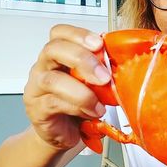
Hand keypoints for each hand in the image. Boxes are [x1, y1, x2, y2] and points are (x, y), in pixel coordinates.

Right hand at [23, 24, 110, 149]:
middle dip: (82, 59)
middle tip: (104, 76)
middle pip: (54, 49)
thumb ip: (103, 71)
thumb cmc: (81, 104)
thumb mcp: (94, 84)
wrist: (65, 133)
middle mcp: (44, 67)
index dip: (79, 34)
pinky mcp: (37, 109)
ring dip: (81, 91)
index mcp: (60, 55)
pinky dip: (77, 107)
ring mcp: (37, 88)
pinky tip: (91, 113)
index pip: (60, 33)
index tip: (99, 44)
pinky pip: (53, 103)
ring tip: (100, 105)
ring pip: (52, 79)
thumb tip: (130, 64)